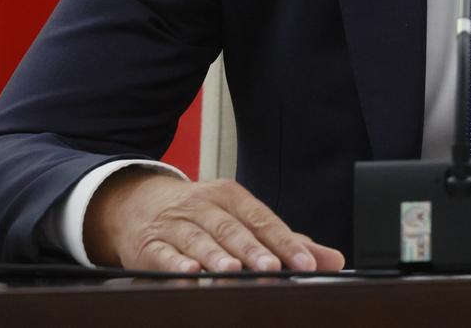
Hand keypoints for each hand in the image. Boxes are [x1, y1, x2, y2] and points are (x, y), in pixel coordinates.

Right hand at [83, 170, 345, 273]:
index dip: (285, 242)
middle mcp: (204, 206)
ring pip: (199, 240)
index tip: (306, 263)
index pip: (263, 220)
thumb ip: (285, 240)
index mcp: (231, 196)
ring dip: (216, 256)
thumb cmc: (200, 214)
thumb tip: (332, 260)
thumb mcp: (241, 218)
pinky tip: (189, 273)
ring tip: (233, 271)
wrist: (137, 201)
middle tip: (272, 268)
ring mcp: (176, 224)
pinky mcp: (149, 244)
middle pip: (232, 229)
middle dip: (253, 250)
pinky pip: (163, 254)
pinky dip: (176, 264)